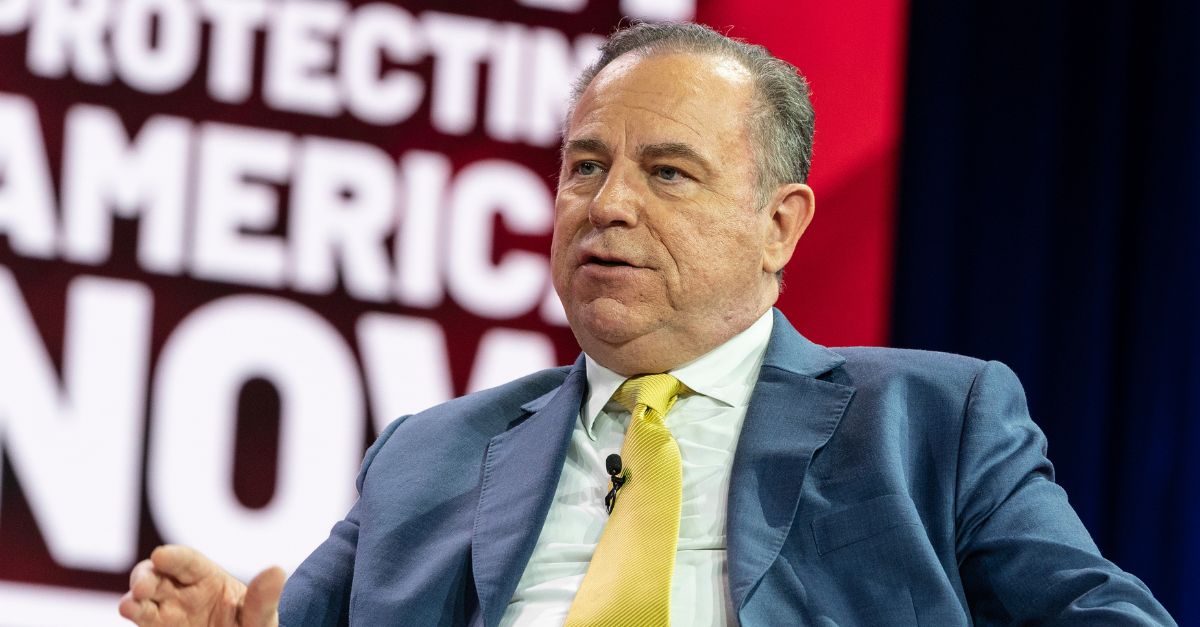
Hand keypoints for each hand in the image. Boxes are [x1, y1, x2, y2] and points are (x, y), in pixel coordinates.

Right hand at [119, 545, 285, 625]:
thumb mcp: (261, 618)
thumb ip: (263, 599)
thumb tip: (277, 570)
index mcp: (208, 579)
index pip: (187, 562)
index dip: (173, 557)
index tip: (160, 556)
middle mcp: (182, 592)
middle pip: (156, 576)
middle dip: (144, 577)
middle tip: (143, 587)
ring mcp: (167, 613)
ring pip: (142, 599)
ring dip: (133, 599)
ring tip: (130, 605)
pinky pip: (144, 620)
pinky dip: (135, 614)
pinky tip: (131, 612)